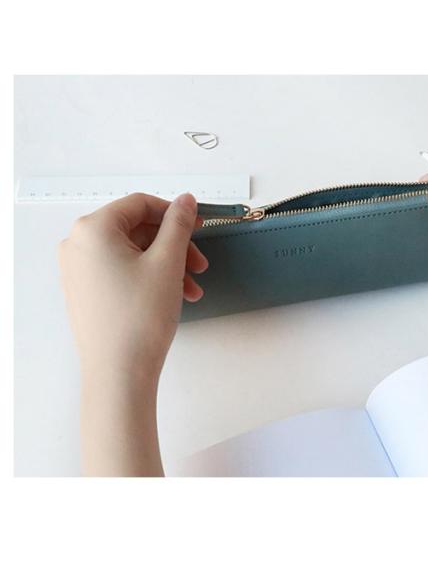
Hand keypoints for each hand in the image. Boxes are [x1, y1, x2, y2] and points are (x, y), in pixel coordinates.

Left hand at [58, 192, 207, 474]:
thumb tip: (186, 200)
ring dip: (168, 266)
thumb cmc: (141, 315)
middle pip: (137, 230)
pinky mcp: (85, 292)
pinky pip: (122, 272)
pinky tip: (175, 297)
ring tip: (192, 289)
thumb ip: (179, 224)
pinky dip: (150, 278)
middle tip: (201, 265)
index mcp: (92, 229)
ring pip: (133, 254)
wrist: (118, 374)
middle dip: (174, 246)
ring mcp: (79, 271)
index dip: (174, 212)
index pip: (139, 204)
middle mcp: (78, 245)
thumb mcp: (167, 262)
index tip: (201, 226)